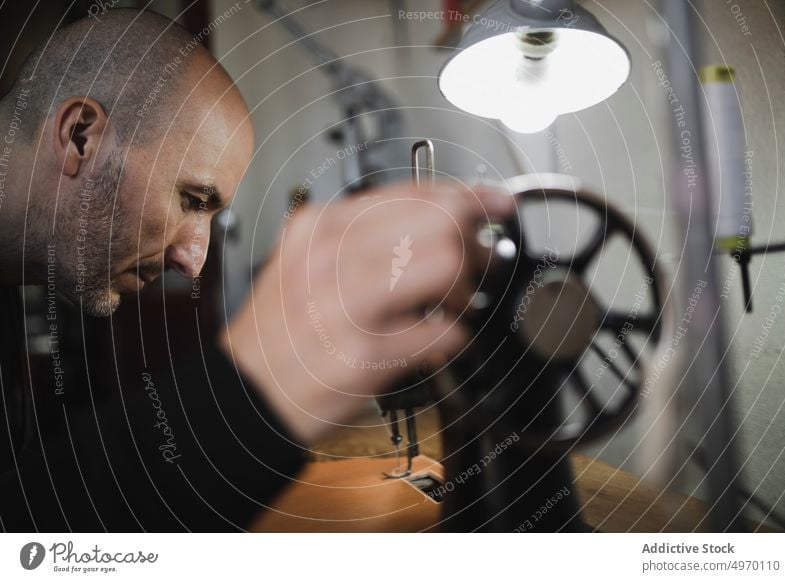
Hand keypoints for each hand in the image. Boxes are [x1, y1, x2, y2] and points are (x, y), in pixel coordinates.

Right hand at [220, 181, 512, 444]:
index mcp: (320, 227)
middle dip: (472, 246)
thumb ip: (367, 238)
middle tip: (473, 266)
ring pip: (446, 266)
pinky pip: (441, 333)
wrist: (242, 395)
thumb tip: (440, 222)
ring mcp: (345, 304)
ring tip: (448, 308)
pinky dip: (451, 338)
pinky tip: (433, 342)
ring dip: (463, 291)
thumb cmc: (281, 333)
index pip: (413, 192)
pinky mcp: (363, 354)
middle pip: (439, 223)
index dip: (468, 196)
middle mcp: (331, 256)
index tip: (494, 201)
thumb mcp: (308, 262)